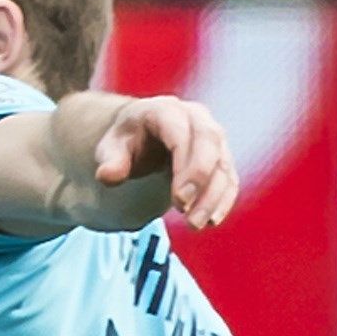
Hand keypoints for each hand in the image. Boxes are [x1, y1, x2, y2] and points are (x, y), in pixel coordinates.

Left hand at [95, 94, 238, 229]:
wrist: (142, 134)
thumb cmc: (127, 141)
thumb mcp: (111, 147)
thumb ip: (110, 160)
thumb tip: (107, 175)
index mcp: (166, 110)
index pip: (182, 135)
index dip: (186, 168)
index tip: (179, 201)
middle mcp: (195, 118)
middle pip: (210, 145)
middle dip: (202, 182)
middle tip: (187, 214)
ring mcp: (212, 137)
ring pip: (223, 165)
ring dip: (214, 198)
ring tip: (196, 225)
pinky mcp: (221, 157)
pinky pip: (229, 178)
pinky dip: (223, 200)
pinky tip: (211, 221)